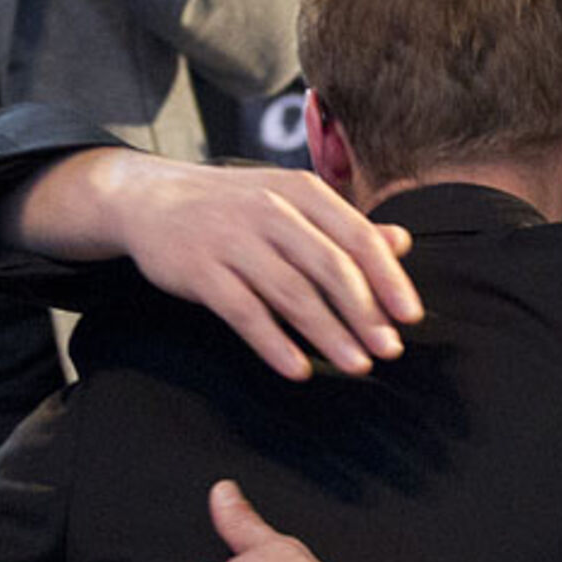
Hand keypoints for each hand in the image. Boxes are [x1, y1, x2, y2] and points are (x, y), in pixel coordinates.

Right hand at [14, 149, 422, 379]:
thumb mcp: (292, 203)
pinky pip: (244, 313)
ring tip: (356, 365)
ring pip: (291, 293)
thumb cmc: (235, 207)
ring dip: (328, 334)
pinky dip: (273, 343)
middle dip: (364, 313)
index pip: (356, 236)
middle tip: (389, 350)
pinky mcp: (199, 270)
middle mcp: (270, 209)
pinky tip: (298, 369)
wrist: (152, 199)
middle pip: (329, 267)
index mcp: (301, 191)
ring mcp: (232, 239)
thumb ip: (345, 226)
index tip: (409, 316)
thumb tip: (402, 243)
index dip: (387, 279)